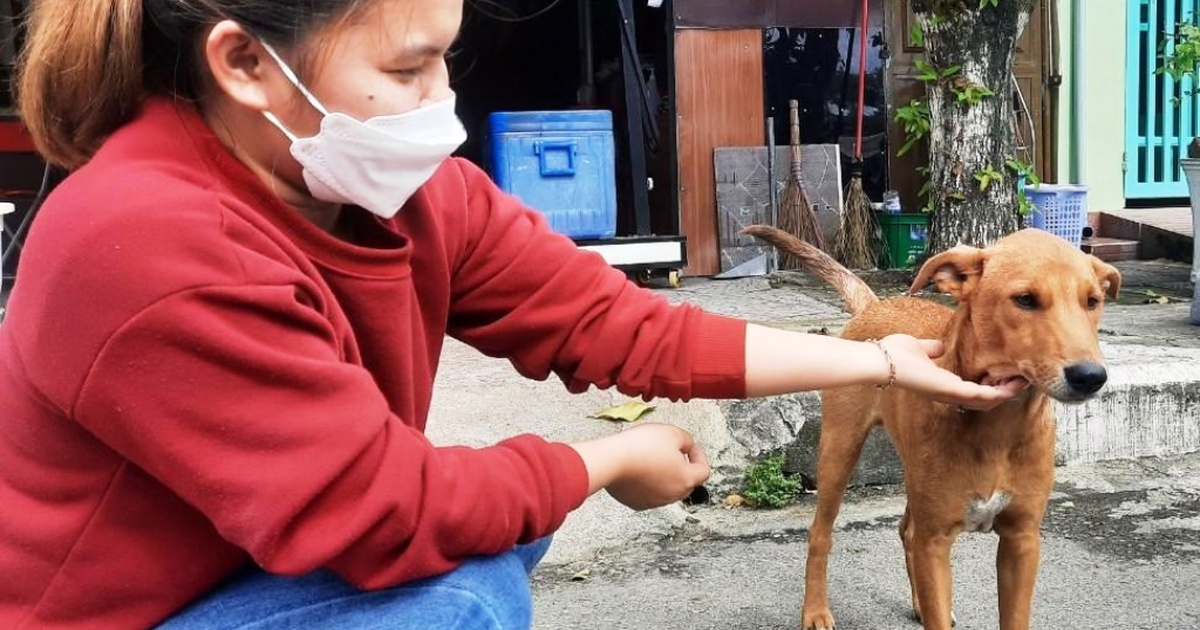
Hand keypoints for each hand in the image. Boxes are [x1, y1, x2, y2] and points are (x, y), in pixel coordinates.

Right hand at [570, 424, 709, 510]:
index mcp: (686, 478)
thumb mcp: (672, 433)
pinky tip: (640, 469)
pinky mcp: (637, 503)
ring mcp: (655, 501)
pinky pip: (649, 493)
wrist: (612, 460)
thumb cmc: (641, 447)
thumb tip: (687, 446)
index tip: (692, 448)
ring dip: (665, 476)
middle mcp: (673, 494)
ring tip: (653, 458)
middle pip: (687, 482)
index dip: (699, 456)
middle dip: (683, 467)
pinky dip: (648, 483)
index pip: (703, 470)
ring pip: (668, 489)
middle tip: (673, 453)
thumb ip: (687, 440)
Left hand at [877, 334, 1028, 410]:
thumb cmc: (893, 354)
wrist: (879, 360)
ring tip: (1024, 383)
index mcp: (941, 384)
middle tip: (1022, 382)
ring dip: (1006, 393)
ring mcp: (949, 394)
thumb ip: (932, 349)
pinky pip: (980, 396)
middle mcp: (947, 393)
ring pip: (985, 400)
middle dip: (1003, 391)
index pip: (970, 389)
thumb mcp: (919, 348)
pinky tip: (1013, 387)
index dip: (989, 384)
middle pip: (982, 399)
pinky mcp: (950, 391)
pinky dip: (998, 393)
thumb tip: (941, 346)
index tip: (1005, 374)